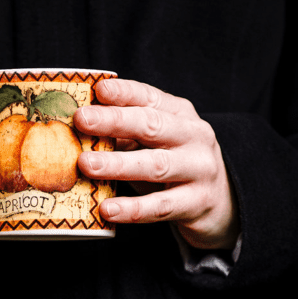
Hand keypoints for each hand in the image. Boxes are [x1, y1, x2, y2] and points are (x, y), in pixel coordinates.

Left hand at [75, 79, 238, 249]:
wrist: (220, 201)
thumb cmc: (173, 164)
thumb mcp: (154, 141)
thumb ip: (123, 134)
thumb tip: (77, 132)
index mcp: (179, 113)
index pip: (149, 97)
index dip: (123, 92)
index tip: (98, 89)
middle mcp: (194, 136)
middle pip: (152, 125)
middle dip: (113, 121)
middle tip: (81, 120)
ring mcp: (199, 169)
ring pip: (155, 165)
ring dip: (117, 164)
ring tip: (86, 164)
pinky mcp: (197, 202)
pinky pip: (160, 206)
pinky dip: (132, 209)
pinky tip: (107, 209)